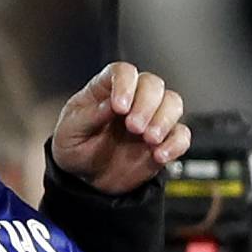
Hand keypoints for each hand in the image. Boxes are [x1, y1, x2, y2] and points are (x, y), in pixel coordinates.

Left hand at [51, 62, 189, 194]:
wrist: (85, 178)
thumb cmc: (75, 147)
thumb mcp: (70, 131)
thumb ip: (89, 116)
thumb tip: (110, 104)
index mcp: (106, 89)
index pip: (123, 72)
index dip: (125, 85)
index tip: (120, 107)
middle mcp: (133, 99)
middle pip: (152, 84)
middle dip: (147, 104)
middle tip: (134, 127)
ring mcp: (150, 118)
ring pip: (172, 103)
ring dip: (164, 120)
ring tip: (149, 139)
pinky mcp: (163, 140)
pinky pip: (180, 135)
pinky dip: (175, 144)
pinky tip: (160, 155)